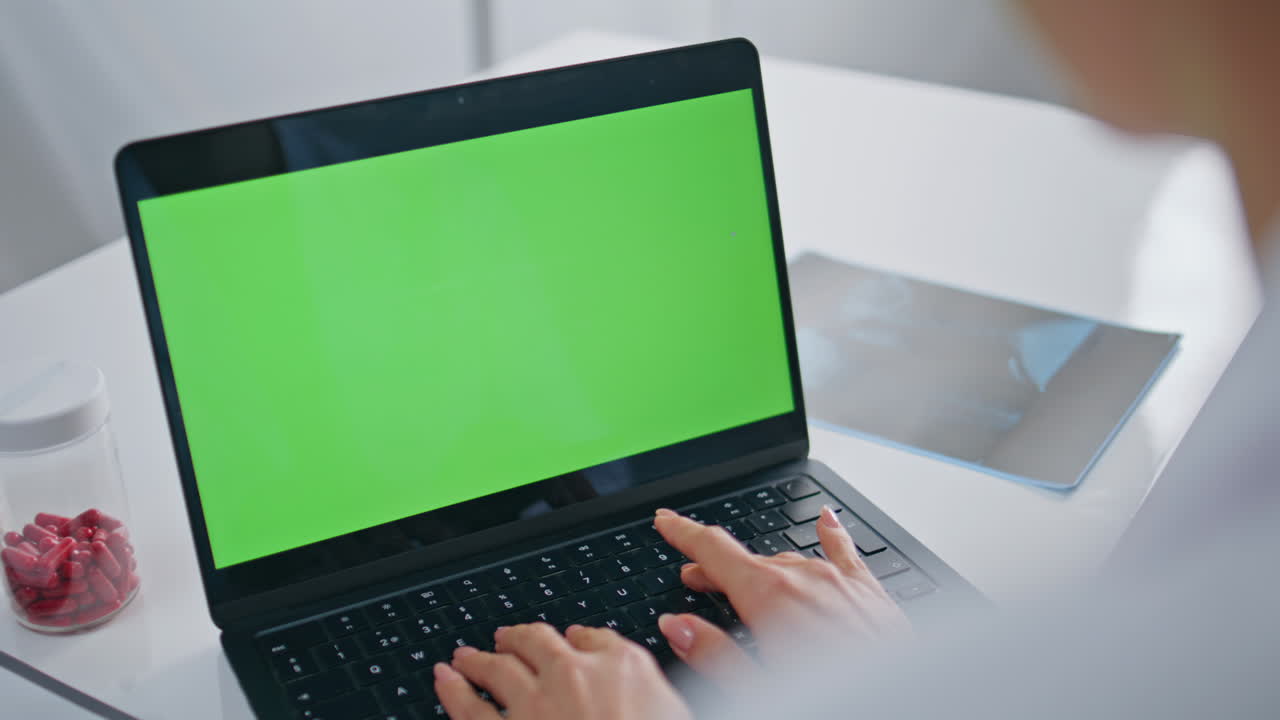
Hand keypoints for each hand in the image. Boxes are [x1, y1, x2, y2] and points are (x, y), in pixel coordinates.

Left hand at [434, 622, 691, 719]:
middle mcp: (573, 675)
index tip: (568, 641)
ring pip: (497, 669)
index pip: (594, 639)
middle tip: (506, 639)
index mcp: (621, 666)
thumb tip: (629, 674)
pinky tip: (444, 679)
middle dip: (519, 639)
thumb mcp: (675, 709)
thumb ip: (647, 686)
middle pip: (538, 643)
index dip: (577, 640)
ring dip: (479, 659)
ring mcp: (534, 704)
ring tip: (465, 657)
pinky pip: (470, 708)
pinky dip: (453, 690)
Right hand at [653, 505, 909, 687]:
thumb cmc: (835, 699)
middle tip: (693, 577)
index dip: (684, 532)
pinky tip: (825, 520)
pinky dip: (828, 535)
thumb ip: (714, 653)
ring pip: (789, 560)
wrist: (908, 704)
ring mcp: (840, 582)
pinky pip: (844, 551)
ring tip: (744, 579)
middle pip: (748, 559)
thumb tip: (676, 625)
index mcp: (770, 597)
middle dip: (717, 565)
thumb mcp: (757, 687)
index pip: (714, 550)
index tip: (666, 519)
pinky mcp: (870, 592)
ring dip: (761, 567)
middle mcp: (806, 578)